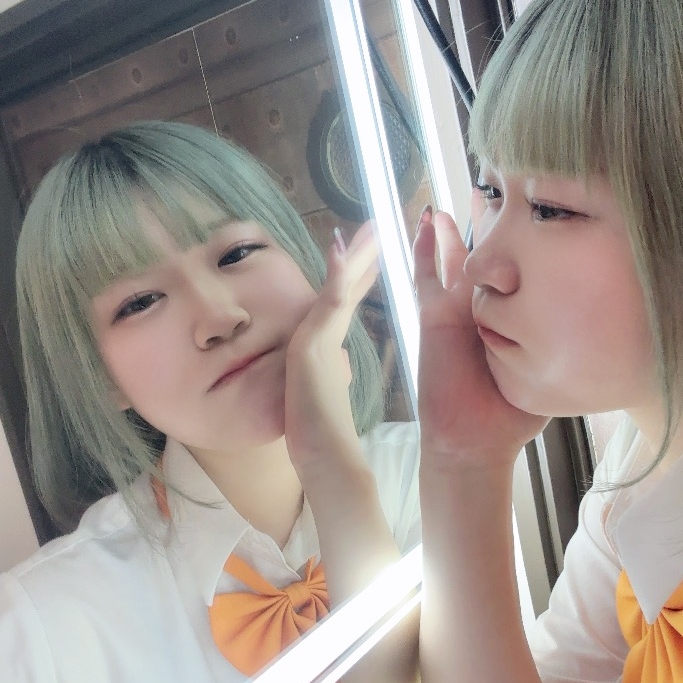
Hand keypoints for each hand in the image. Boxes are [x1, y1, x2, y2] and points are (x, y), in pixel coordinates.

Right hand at [284, 221, 378, 472]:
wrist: (320, 457)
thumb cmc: (322, 435)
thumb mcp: (329, 395)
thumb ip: (333, 374)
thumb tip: (341, 365)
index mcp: (326, 347)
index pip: (345, 303)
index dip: (356, 275)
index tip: (369, 251)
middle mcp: (317, 339)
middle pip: (340, 289)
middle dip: (356, 257)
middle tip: (373, 225)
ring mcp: (312, 341)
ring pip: (336, 290)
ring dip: (351, 258)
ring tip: (369, 230)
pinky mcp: (310, 349)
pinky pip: (328, 306)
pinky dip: (335, 278)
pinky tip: (341, 254)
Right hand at [414, 205, 547, 466]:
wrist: (474, 439)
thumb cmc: (512, 412)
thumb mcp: (547, 368)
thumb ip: (564, 345)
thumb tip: (610, 321)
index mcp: (514, 317)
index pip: (524, 271)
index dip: (533, 241)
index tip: (550, 208)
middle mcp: (486, 308)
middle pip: (493, 256)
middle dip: (499, 224)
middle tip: (509, 186)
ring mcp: (458, 308)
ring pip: (460, 257)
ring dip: (463, 227)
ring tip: (471, 192)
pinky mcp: (433, 314)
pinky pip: (425, 275)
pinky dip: (424, 248)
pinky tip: (430, 219)